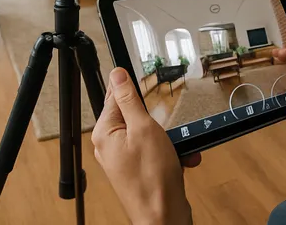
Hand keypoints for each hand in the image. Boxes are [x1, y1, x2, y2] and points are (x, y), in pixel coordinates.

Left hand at [92, 67, 199, 224]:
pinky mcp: (139, 169)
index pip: (115, 97)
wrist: (164, 216)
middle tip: (167, 131)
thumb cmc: (152, 178)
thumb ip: (129, 100)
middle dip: (160, 122)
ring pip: (151, 134)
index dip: (133, 90)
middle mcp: (111, 146)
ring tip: (178, 149)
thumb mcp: (143, 128)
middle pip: (136, 116)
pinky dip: (171, 153)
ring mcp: (125, 159)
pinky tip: (181, 160)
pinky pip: (157, 151)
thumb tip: (117, 75)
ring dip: (170, 139)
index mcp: (105, 133)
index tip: (143, 83)